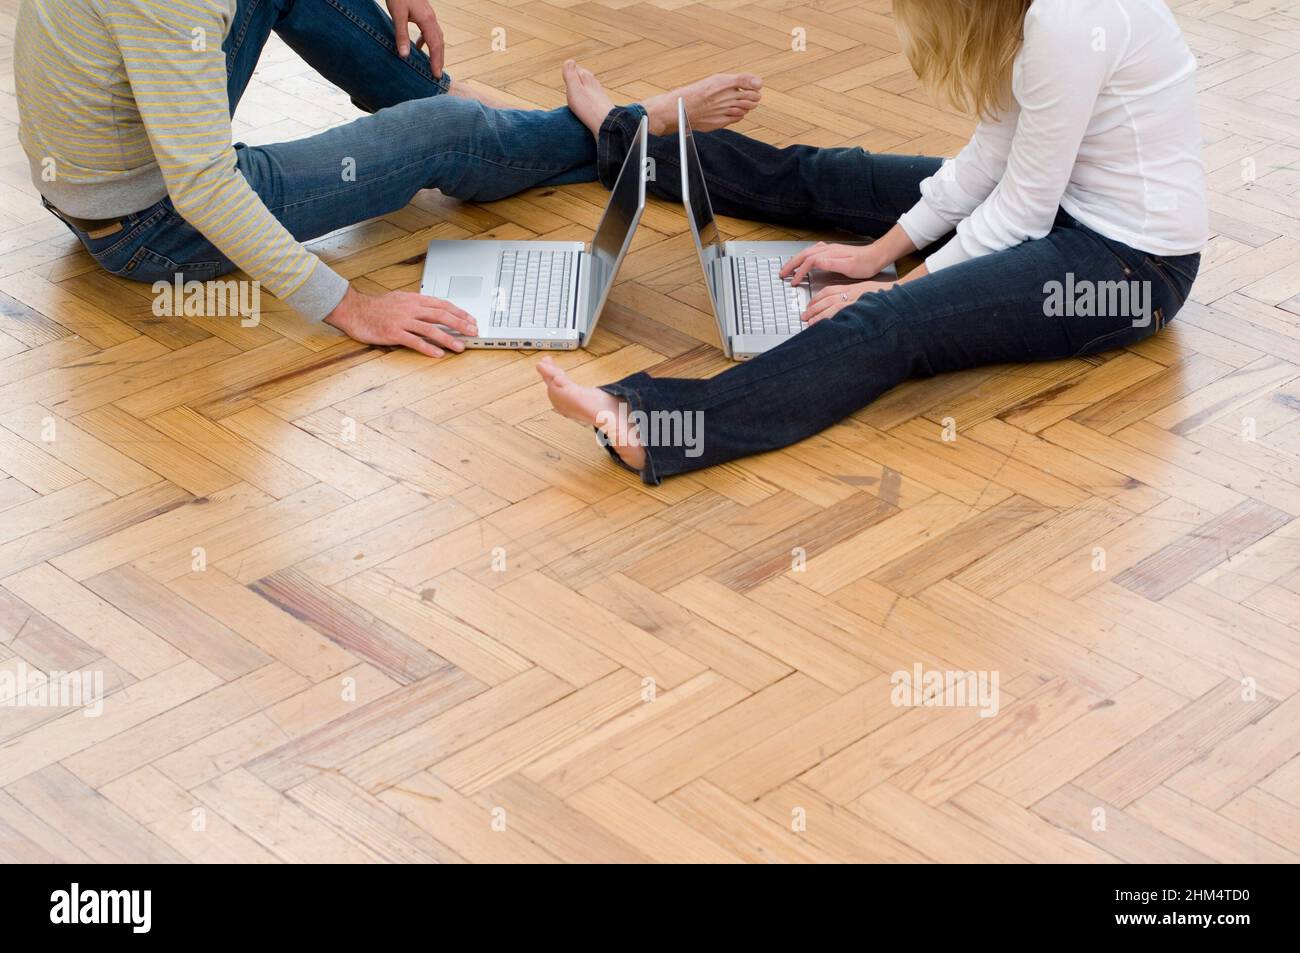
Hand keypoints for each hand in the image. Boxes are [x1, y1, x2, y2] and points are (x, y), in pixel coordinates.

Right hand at [325, 287, 475, 356]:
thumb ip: (418, 304)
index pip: (442, 305)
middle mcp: (411, 309)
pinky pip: (414, 341)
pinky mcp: (393, 333)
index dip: (459, 313)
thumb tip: (435, 309)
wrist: (354, 310)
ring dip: (448, 339)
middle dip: (460, 324)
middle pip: (441, 315)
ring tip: (460, 347)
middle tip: (473, 332)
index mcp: (414, 300)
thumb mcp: (400, 299)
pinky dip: (428, 348)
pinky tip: (438, 353)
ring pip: (431, 329)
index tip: (471, 320)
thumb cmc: (377, 307)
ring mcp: (402, 321)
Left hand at [385, 0, 444, 75]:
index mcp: (427, 20)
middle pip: (439, 43)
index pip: (435, 45)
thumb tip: (405, 55)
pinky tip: (418, 47)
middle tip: (437, 75)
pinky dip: (427, 42)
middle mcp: (431, 19)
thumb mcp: (398, 15)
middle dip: (439, 60)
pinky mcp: (424, 14)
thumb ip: (401, 35)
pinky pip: (429, 32)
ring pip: (436, 38)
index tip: (436, 75)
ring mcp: (429, 16)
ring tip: (431, 64)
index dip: (436, 61)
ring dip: (435, 52)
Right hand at [781, 242, 883, 285]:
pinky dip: (805, 257)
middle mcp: (828, 249)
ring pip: (807, 253)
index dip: (799, 272)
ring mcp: (830, 250)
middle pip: (804, 255)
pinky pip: (814, 253)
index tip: (794, 282)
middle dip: (791, 264)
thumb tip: (814, 262)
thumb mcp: (849, 267)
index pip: (808, 262)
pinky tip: (807, 260)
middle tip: (782, 273)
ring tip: (789, 268)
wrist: (877, 256)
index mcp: (829, 254)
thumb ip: (830, 264)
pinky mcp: (833, 252)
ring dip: (796, 260)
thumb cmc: (866, 264)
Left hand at [801, 280, 895, 323]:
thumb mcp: (867, 297)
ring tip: (809, 322)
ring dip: (819, 314)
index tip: (809, 306)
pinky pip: (843, 314)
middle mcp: (854, 294)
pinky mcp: (862, 309)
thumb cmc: (887, 300)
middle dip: (814, 308)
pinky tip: (824, 326)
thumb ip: (854, 302)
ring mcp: (858, 301)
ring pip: (833, 306)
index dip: (817, 298)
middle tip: (804, 316)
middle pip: (828, 298)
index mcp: (854, 289)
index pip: (830, 291)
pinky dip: (831, 319)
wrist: (903, 299)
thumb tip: (841, 314)